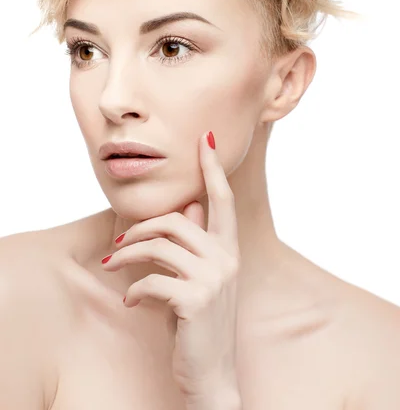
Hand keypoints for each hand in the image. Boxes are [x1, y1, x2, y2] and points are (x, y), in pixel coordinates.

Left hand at [101, 130, 240, 401]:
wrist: (212, 374)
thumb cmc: (200, 323)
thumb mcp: (201, 279)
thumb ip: (196, 242)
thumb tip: (189, 206)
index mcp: (229, 250)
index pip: (223, 200)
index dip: (213, 168)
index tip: (205, 139)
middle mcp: (227, 258)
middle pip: (176, 220)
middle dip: (140, 229)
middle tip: (117, 245)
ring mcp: (214, 278)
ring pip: (160, 245)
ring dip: (128, 256)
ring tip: (112, 267)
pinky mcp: (196, 299)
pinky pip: (153, 279)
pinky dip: (136, 289)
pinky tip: (133, 302)